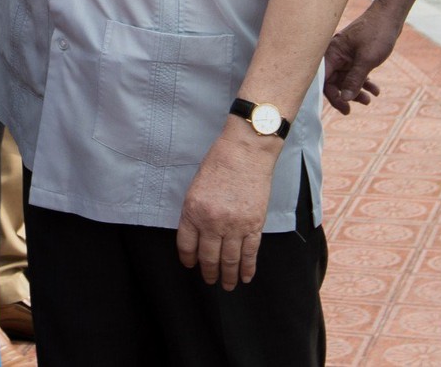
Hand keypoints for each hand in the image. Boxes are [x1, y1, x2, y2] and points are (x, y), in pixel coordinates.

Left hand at [176, 126, 278, 289]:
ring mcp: (235, 226)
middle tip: (209, 281)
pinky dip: (248, 268)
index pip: (186, 245)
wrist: (245, 154)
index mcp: (192, 211)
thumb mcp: (195, 188)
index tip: (190, 265)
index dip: (188, 259)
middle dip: (208, 272)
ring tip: (227, 286)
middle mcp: (212, 222)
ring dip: (228, 276)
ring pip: (230, 260)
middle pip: (208, 257)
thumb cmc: (218, 165)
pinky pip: (250, 253)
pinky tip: (246, 277)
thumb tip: (197, 236)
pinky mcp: (254, 225)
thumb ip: (195, 213)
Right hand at [322, 3, 399, 113]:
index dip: (332, 96)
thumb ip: (355, 80)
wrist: (390, 17)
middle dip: (345, 95)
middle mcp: (335, 55)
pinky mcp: (354, 56)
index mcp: (331, 53)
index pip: (324, 80)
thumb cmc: (376, 34)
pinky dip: (364, 82)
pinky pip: (354, 74)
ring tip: (370, 99)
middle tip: (356, 108)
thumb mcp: (367, 60)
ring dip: (356, 90)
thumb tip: (345, 99)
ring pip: (344, 79)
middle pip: (333, 81)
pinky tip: (375, 89)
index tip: (345, 108)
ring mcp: (344, 56)